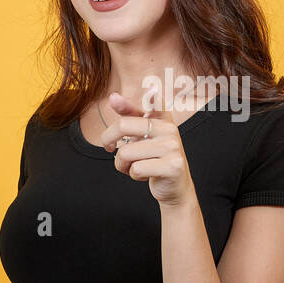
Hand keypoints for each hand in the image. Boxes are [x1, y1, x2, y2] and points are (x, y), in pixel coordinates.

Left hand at [100, 92, 196, 208]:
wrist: (176, 187)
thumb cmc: (155, 159)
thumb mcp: (144, 135)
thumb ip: (130, 115)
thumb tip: (113, 96)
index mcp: (163, 118)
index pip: (146, 102)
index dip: (127, 101)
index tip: (112, 98)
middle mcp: (170, 129)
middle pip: (123, 125)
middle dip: (108, 139)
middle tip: (109, 148)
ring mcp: (173, 147)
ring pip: (126, 152)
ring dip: (122, 164)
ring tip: (132, 166)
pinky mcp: (173, 166)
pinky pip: (137, 169)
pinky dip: (133, 175)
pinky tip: (144, 175)